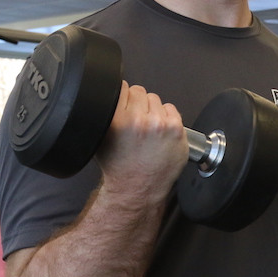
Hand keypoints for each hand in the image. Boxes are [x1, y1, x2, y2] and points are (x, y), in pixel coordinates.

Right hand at [95, 81, 187, 199]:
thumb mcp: (101, 137)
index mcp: (116, 120)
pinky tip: (160, 133)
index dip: (123, 98)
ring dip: (152, 111)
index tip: (125, 107)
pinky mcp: (176, 129)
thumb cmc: (119, 166)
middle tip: (137, 123)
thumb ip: (106, 113)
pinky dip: (167, 118)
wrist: (137, 188)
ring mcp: (159, 124)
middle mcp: (137, 120)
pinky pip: (171, 109)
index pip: (122, 88)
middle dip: (137, 104)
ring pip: (155, 99)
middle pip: (139, 91)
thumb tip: (112, 92)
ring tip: (148, 130)